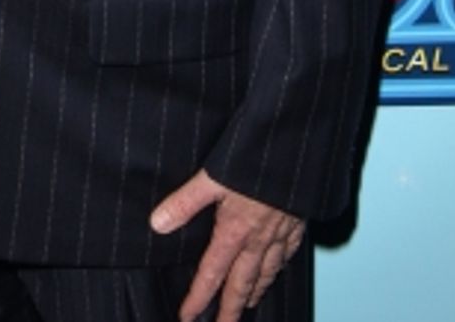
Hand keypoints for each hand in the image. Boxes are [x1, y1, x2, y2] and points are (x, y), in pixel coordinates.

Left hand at [150, 169, 304, 321]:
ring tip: (249, 303)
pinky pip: (288, 255)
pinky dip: (280, 267)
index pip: (211, 273)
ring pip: (267, 273)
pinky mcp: (297, 224)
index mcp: (234, 231)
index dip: (198, 298)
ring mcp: (280, 235)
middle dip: (231, 310)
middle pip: (242, 284)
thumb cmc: (254, 160)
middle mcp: (258, 240)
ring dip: (255, 291)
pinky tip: (277, 267)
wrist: (294, 150)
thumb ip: (185, 202)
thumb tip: (157, 224)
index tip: (188, 316)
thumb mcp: (212, 178)